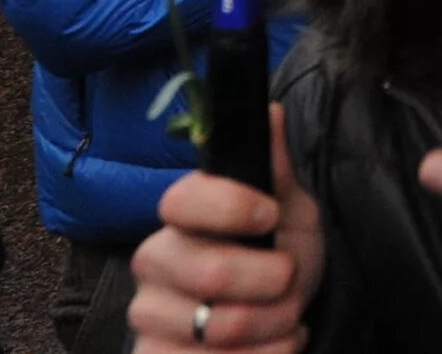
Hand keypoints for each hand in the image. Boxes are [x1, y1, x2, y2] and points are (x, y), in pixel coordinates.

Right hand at [127, 107, 323, 351]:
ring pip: (221, 329)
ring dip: (276, 325)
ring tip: (286, 316)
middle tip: (291, 279)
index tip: (271, 215)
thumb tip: (271, 110)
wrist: (277, 318)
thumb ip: (274, 167)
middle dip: (275, 281)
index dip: (230, 207)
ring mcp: (150, 317)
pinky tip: (273, 346)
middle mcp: (154, 263)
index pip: (182, 201)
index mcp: (181, 217)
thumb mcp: (289, 210)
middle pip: (211, 272)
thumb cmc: (278, 255)